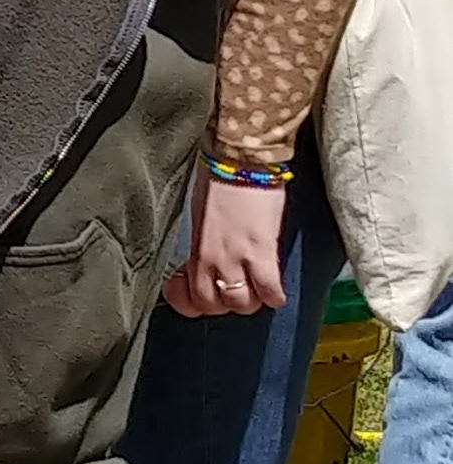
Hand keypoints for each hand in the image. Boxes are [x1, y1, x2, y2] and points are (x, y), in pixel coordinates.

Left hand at [162, 173, 289, 319]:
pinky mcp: (262, 251)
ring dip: (250, 301)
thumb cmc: (218, 180)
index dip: (194, 303)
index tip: (200, 295)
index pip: (188, 295)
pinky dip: (274, 295)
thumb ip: (203, 243)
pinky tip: (274, 288)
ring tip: (255, 287)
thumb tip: (206, 261)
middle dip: (223, 303)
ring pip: (241, 304)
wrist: (238, 158)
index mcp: (194, 246)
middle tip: (233, 289)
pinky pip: (269, 291)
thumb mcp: (200, 215)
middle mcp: (211, 256)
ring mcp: (236, 256)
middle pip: (214, 305)